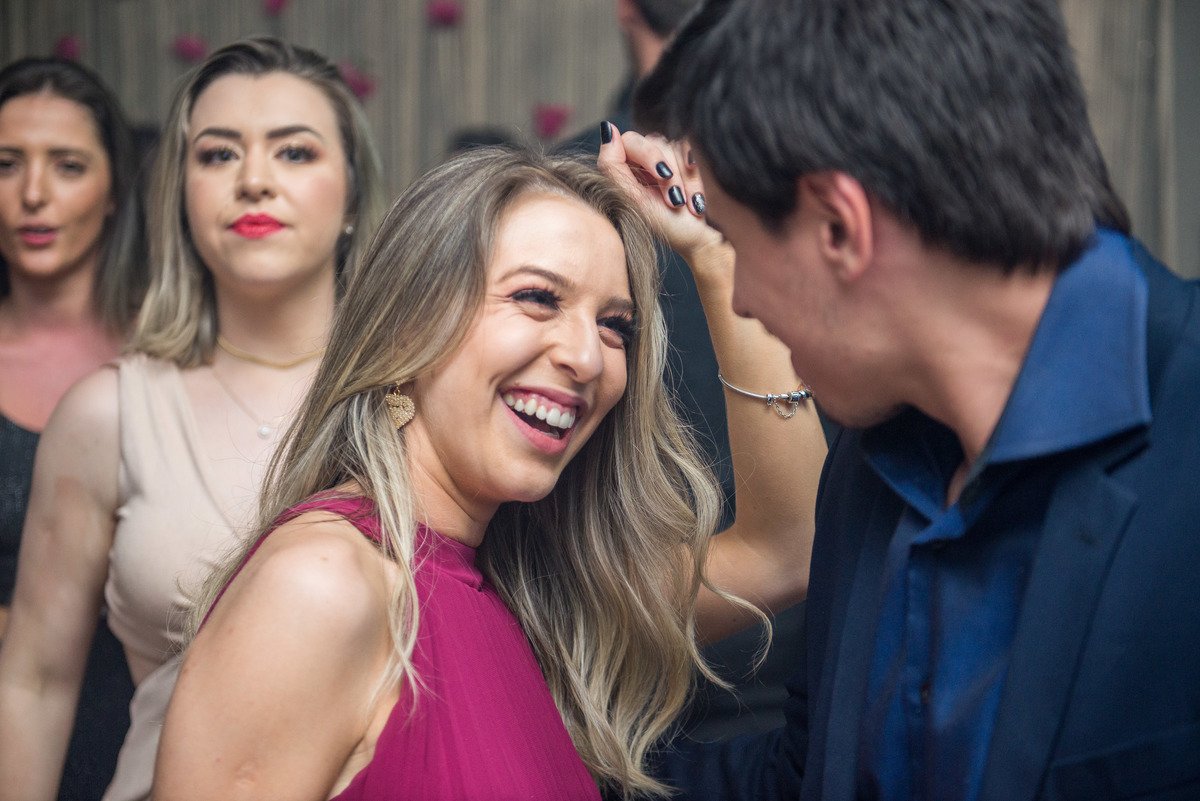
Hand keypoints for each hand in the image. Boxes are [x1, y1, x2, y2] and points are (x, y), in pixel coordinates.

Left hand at [596, 122, 728, 270]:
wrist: (702, 241)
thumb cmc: (667, 227)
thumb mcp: (634, 201)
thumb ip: (613, 166)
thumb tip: (607, 130)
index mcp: (627, 170)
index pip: (631, 140)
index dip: (649, 155)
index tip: (663, 176)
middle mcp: (646, 161)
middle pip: (655, 141)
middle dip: (669, 173)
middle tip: (675, 200)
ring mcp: (670, 159)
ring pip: (676, 147)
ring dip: (685, 179)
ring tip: (686, 206)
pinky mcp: (690, 160)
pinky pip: (693, 149)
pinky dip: (697, 176)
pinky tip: (697, 197)